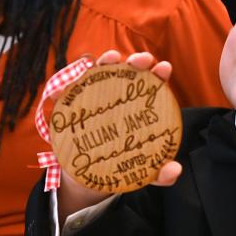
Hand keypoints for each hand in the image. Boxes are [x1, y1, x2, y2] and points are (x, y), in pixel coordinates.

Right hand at [51, 50, 181, 221]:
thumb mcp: (144, 171)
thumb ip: (160, 173)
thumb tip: (174, 169)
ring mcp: (96, 97)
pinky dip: (63, 88)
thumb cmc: (123, 165)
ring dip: (105, 61)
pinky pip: (67, 93)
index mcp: (139, 105)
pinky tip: (60, 91)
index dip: (159, 72)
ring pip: (100, 72)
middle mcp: (119, 95)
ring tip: (109, 60)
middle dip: (136, 60)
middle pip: (129, 71)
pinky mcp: (74, 105)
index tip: (164, 68)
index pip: (153, 84)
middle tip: (140, 61)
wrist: (92, 175)